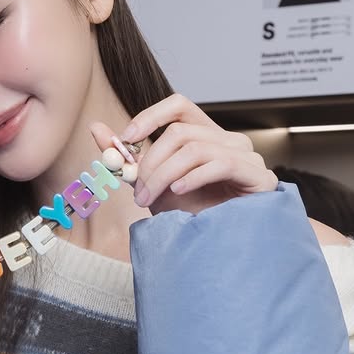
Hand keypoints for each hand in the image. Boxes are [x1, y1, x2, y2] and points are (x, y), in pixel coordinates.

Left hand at [98, 95, 276, 215]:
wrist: (218, 247)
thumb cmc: (190, 214)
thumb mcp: (152, 184)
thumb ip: (127, 158)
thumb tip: (95, 128)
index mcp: (205, 135)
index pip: (179, 106)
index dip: (150, 116)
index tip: (126, 140)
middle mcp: (228, 139)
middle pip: (180, 132)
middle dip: (151, 162)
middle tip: (137, 190)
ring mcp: (246, 155)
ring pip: (195, 149)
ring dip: (164, 175)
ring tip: (151, 199)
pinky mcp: (258, 174)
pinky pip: (219, 164)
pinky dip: (192, 178)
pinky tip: (178, 193)